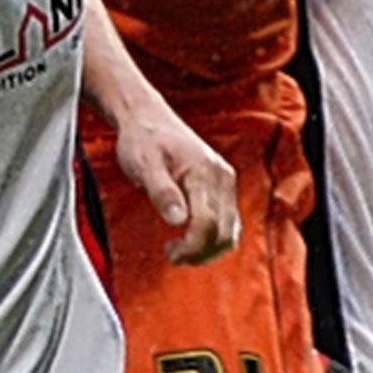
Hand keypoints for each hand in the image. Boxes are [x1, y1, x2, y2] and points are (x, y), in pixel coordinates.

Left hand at [113, 106, 239, 265]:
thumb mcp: (143, 163)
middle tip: (172, 255)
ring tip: (180, 250)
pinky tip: (190, 238)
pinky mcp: (223, 187)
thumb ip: (161, 191)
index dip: (192, 246)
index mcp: (204, 172)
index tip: (170, 252)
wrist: (147, 118)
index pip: (208, 223)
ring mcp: (225, 182)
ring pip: (230, 231)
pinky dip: (213, 238)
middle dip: (200, 252)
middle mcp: (222, 177)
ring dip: (209, 249)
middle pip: (224, 233)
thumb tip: (178, 221)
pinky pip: (228, 222)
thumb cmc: (142, 139)